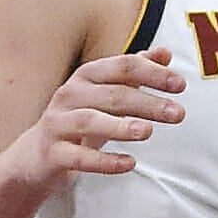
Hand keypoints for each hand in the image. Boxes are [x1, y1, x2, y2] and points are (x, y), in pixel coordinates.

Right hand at [5, 49, 184, 190]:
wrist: (36, 155)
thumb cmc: (82, 117)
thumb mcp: (107, 92)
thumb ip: (135, 72)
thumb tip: (165, 53)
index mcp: (87, 76)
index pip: (124, 67)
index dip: (153, 73)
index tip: (180, 85)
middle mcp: (69, 94)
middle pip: (113, 95)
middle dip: (147, 103)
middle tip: (179, 114)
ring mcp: (57, 123)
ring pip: (89, 122)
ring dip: (120, 127)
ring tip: (148, 132)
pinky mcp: (51, 153)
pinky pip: (77, 157)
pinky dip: (103, 160)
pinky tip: (129, 163)